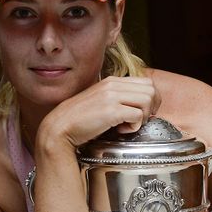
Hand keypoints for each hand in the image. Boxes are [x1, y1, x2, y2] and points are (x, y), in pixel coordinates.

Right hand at [37, 76, 160, 149]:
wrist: (59, 129)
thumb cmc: (80, 120)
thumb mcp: (100, 102)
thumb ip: (117, 98)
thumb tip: (141, 105)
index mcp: (111, 81)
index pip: (146, 83)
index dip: (151, 99)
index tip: (143, 113)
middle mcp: (113, 85)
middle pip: (151, 90)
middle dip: (151, 108)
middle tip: (138, 121)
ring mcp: (111, 96)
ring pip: (148, 100)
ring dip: (143, 117)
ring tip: (128, 125)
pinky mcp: (111, 110)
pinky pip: (137, 115)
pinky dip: (133, 127)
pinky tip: (120, 130)